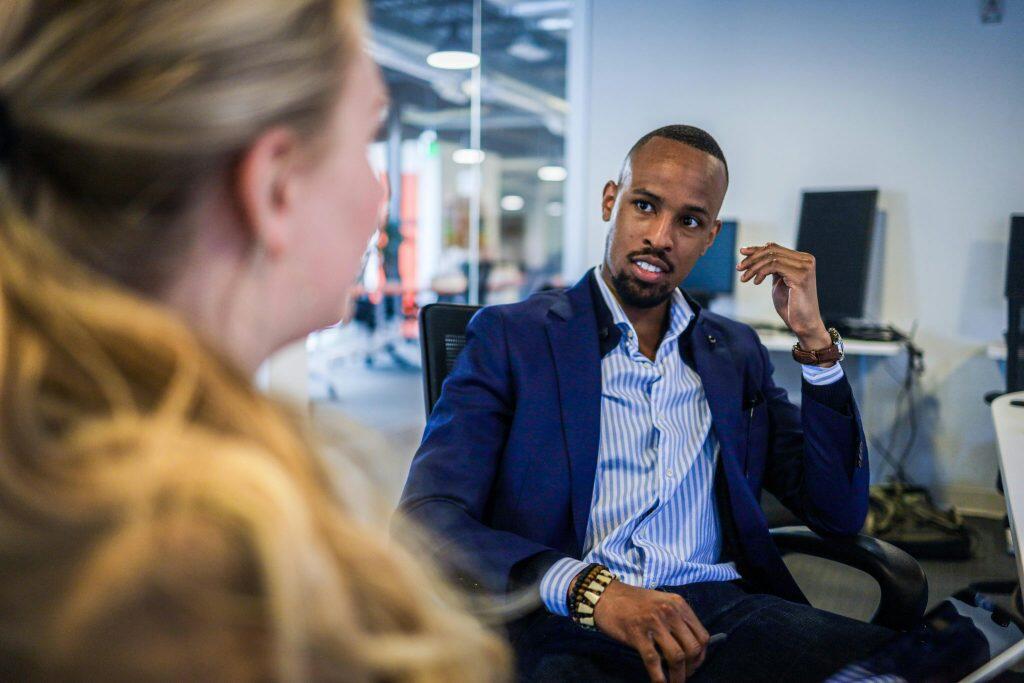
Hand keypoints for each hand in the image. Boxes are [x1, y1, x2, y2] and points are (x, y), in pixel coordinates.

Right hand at [593, 580, 709, 682]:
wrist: (605, 596)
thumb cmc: (634, 601)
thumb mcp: (662, 603)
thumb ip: (677, 620)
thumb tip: (689, 648)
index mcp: (679, 604)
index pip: (702, 636)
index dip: (702, 656)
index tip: (695, 664)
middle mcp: (670, 612)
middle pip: (693, 648)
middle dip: (692, 667)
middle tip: (684, 675)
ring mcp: (654, 623)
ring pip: (677, 657)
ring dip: (678, 676)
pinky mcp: (637, 634)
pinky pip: (653, 661)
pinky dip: (659, 677)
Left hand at [737, 242, 831, 351]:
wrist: (803, 324)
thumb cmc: (790, 306)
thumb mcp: (779, 282)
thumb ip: (772, 268)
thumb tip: (754, 253)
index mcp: (802, 259)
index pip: (775, 248)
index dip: (757, 249)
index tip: (742, 252)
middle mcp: (806, 260)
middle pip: (772, 250)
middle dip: (752, 258)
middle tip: (739, 268)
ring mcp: (805, 267)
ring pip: (771, 257)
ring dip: (754, 267)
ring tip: (744, 278)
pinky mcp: (800, 276)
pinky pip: (774, 266)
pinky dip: (761, 272)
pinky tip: (756, 282)